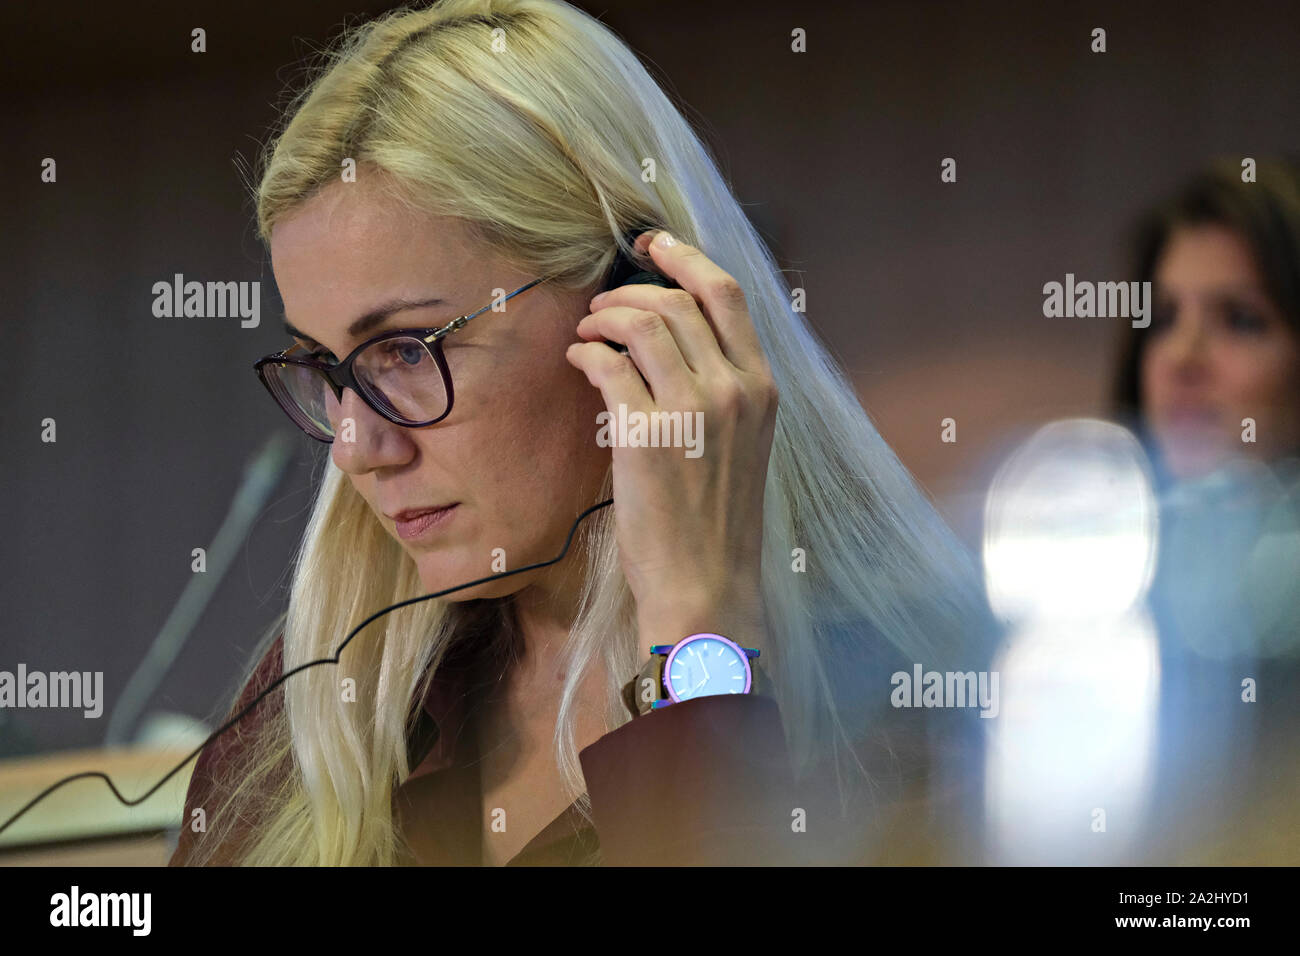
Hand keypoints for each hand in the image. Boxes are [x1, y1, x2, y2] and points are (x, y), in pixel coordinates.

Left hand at [565, 230, 778, 658]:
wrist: (707, 583)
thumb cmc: (717, 519)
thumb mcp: (742, 443)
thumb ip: (723, 389)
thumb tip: (674, 339)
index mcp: (762, 387)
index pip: (727, 294)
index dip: (685, 257)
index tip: (653, 245)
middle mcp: (734, 389)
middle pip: (677, 299)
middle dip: (630, 290)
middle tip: (602, 304)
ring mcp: (692, 409)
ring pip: (642, 322)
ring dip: (604, 315)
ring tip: (587, 331)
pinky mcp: (646, 434)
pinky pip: (607, 363)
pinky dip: (586, 352)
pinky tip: (578, 361)